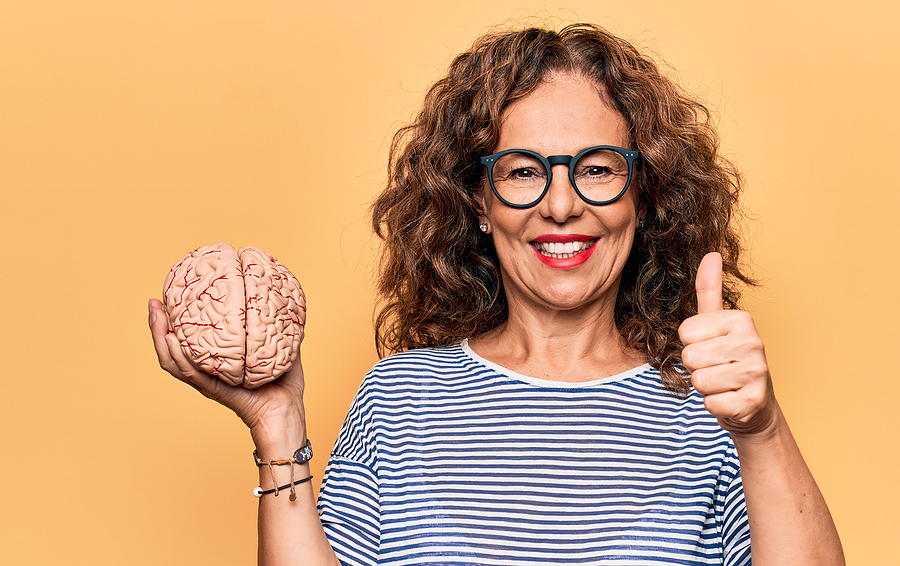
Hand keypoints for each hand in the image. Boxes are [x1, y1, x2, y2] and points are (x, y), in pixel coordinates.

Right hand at [148, 298, 306, 446]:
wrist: (287, 412)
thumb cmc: (285, 384)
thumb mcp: (281, 348)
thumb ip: (278, 326)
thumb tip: (283, 300)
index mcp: (217, 361)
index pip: (188, 340)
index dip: (174, 322)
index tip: (168, 298)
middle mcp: (207, 371)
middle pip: (171, 349)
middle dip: (158, 325)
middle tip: (153, 302)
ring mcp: (208, 381)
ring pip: (174, 360)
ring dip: (159, 337)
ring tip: (156, 314)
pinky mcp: (214, 390)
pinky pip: (192, 373)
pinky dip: (178, 356)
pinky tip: (171, 339)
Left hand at [678, 253, 775, 437]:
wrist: (754, 404)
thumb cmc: (728, 359)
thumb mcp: (716, 323)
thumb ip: (709, 290)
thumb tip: (711, 254)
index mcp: (741, 319)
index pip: (685, 333)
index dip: (691, 344)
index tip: (711, 347)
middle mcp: (753, 343)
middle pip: (689, 356)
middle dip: (696, 367)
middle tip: (716, 368)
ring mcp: (756, 374)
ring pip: (698, 380)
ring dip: (705, 387)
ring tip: (723, 383)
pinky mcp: (753, 402)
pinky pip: (710, 404)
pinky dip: (714, 406)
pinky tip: (730, 399)